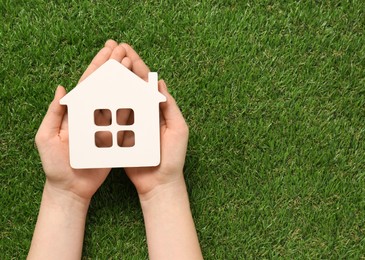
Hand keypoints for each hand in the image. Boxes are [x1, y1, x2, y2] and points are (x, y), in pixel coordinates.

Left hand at [35, 40, 132, 201]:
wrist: (71, 188)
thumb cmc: (55, 165)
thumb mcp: (47, 137)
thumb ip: (54, 113)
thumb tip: (62, 88)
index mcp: (76, 111)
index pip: (88, 82)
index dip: (98, 65)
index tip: (109, 49)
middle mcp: (92, 114)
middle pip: (105, 85)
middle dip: (114, 67)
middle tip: (125, 50)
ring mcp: (104, 125)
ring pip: (117, 98)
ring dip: (126, 81)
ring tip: (135, 65)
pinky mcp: (115, 137)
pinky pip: (126, 118)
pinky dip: (133, 104)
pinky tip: (141, 92)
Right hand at [116, 44, 189, 198]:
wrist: (159, 184)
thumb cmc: (173, 158)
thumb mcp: (178, 129)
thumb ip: (169, 106)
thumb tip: (159, 82)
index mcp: (158, 109)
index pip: (146, 82)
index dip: (137, 65)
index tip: (126, 49)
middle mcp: (144, 113)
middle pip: (131, 86)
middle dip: (122, 67)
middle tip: (111, 50)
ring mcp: (131, 123)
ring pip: (120, 98)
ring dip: (112, 82)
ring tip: (102, 66)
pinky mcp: (121, 135)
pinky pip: (112, 117)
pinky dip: (105, 105)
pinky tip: (97, 93)